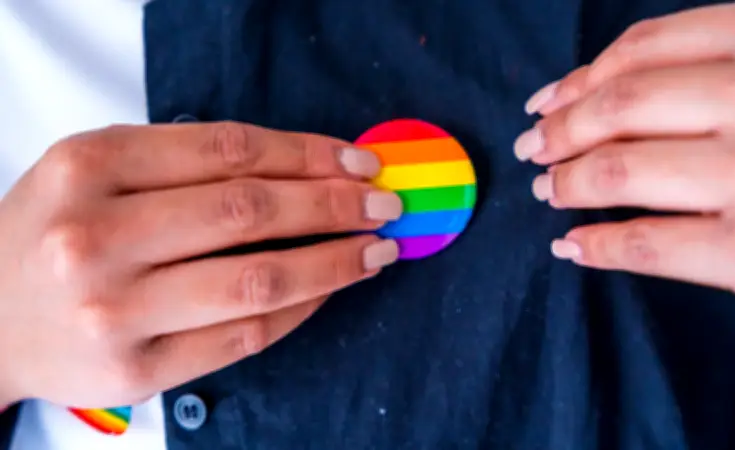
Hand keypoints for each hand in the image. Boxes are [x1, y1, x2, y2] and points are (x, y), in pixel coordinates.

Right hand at [0, 122, 400, 407]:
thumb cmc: (54, 234)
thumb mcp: (97, 170)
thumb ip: (188, 162)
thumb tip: (305, 168)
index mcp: (89, 167)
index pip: (229, 150)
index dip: (308, 154)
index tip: (357, 163)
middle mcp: (97, 237)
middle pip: (249, 211)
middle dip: (333, 205)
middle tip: (383, 204)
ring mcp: (115, 311)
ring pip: (258, 279)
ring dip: (334, 262)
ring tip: (375, 250)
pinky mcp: (135, 371)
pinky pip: (244, 336)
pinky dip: (301, 309)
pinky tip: (328, 288)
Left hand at [514, 2, 734, 315]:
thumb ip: (723, 70)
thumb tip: (596, 89)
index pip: (647, 49)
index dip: (581, 77)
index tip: (548, 101)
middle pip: (622, 106)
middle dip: (561, 130)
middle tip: (534, 149)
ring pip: (621, 171)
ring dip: (566, 183)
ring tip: (547, 192)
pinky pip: (645, 243)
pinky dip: (595, 245)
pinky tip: (572, 246)